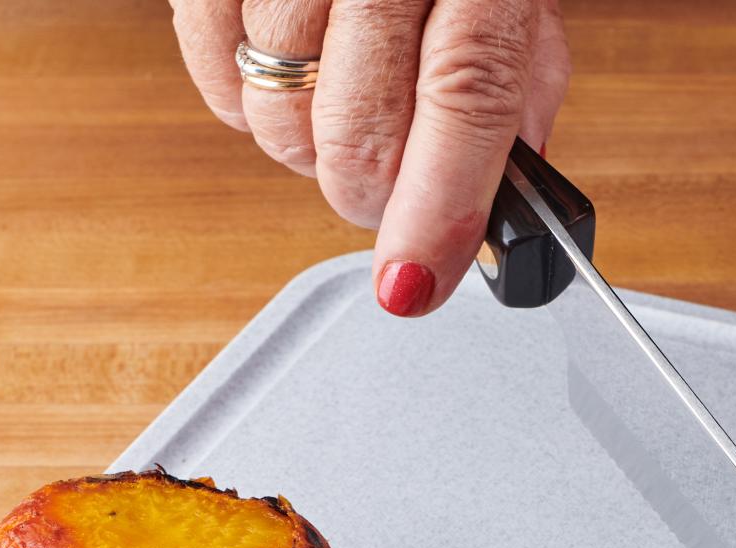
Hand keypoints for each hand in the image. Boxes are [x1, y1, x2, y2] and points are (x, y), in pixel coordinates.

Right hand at [171, 0, 569, 315]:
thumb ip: (519, 93)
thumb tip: (487, 207)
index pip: (463, 99)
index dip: (436, 208)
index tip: (412, 283)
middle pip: (359, 131)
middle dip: (373, 199)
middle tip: (390, 199)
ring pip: (280, 119)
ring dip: (312, 152)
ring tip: (343, 107)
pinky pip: (216, 78)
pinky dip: (248, 107)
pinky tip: (287, 78)